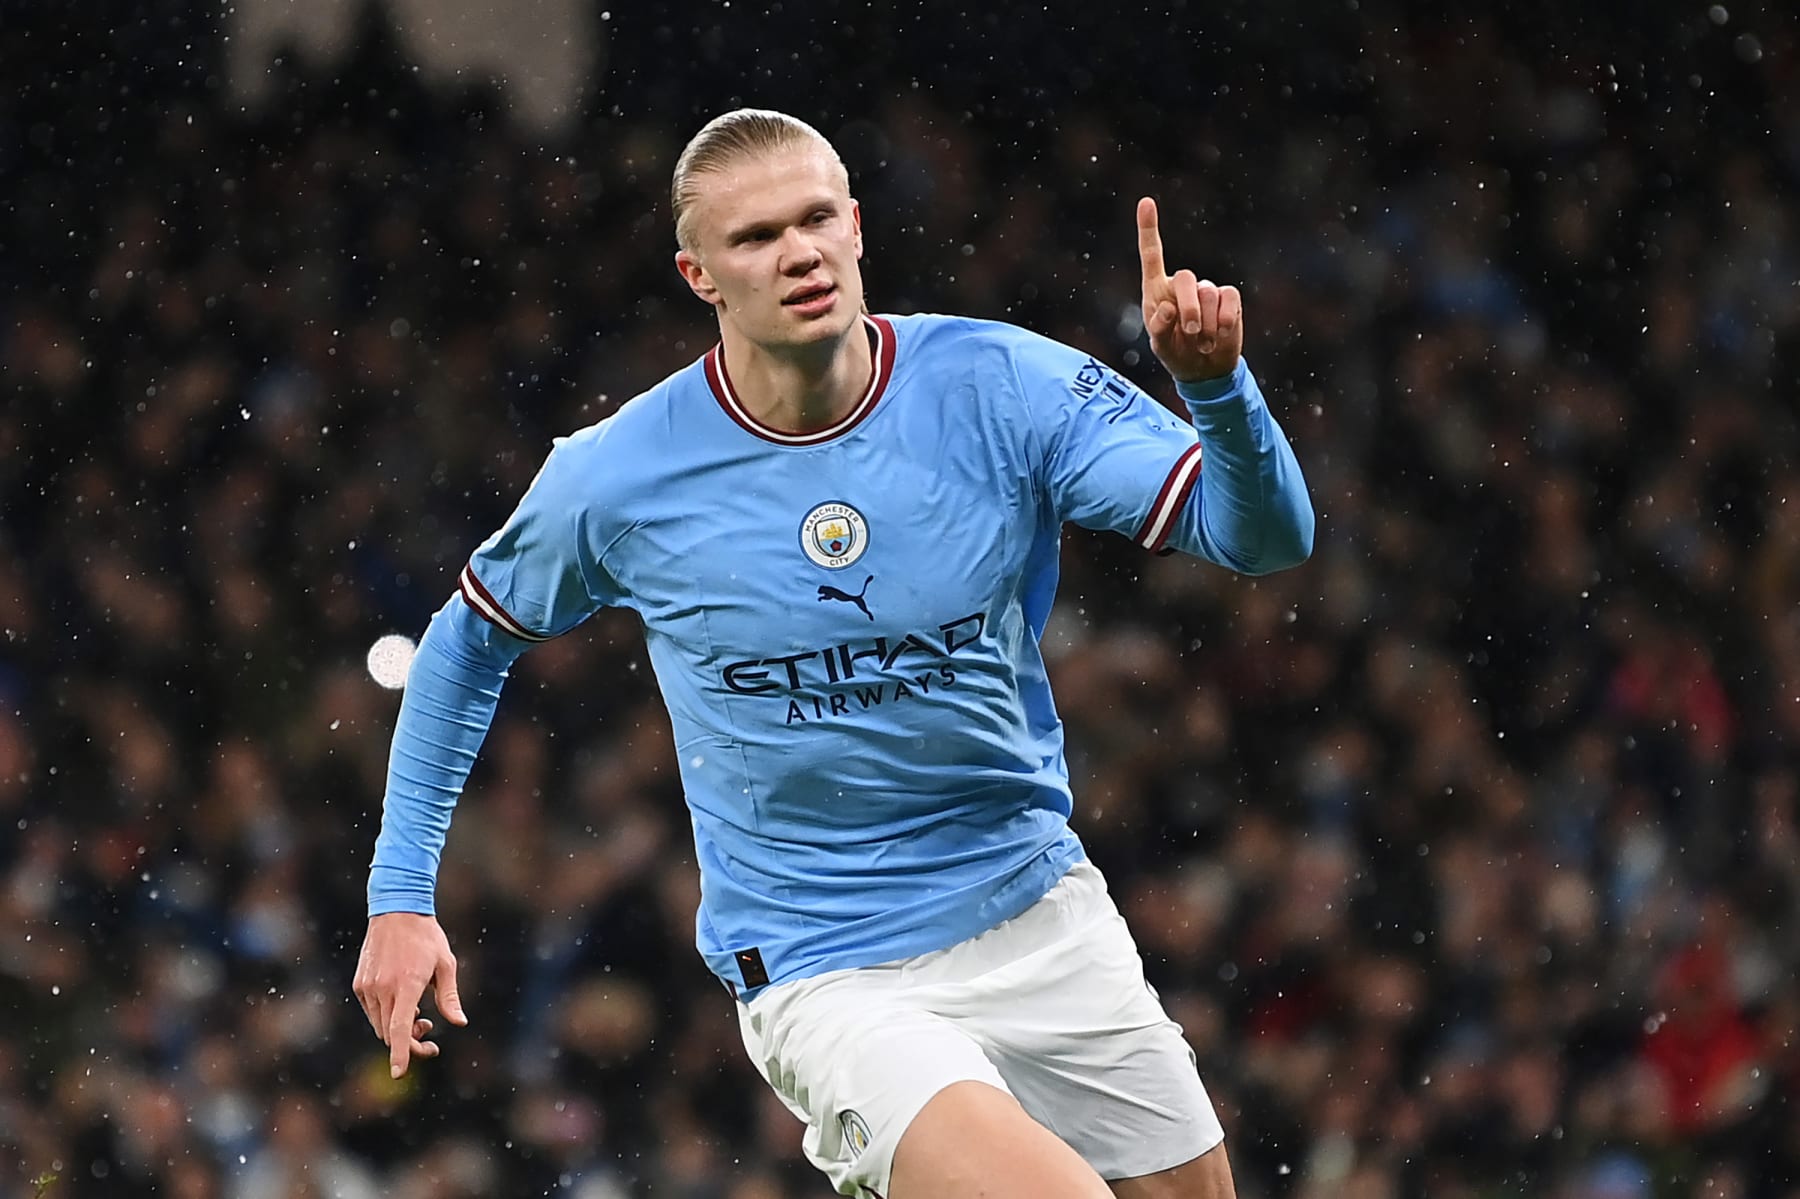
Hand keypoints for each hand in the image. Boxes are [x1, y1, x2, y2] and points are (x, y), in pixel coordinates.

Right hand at [352, 912, 467, 1077]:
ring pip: (381, 1025)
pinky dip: (387, 1016)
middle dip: (411, 1043)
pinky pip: (372, 1011)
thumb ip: (450, 997)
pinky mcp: (360, 984)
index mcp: (407, 985)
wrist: (396, 910)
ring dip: (399, 1030)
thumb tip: (459, 1023)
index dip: (401, 1053)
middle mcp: (383, 988)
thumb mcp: (446, 965)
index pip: (400, 1029)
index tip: (399, 1073)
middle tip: (430, 1034)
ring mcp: (368, 987)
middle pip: (392, 1034)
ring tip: (420, 1015)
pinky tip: (403, 1002)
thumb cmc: (427, 937)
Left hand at [1137, 196, 1242, 383]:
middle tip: (1191, 331)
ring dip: (1207, 323)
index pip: (1152, 254)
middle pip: (1186, 278)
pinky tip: (1221, 335)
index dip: (1149, 228)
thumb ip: (1159, 328)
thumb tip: (1168, 308)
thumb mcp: (1160, 346)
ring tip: (1203, 343)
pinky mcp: (1229, 299)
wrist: (1204, 369)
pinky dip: (1225, 319)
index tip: (1146, 202)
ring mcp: (1207, 290)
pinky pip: (1229, 299)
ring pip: (1209, 292)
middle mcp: (1182, 285)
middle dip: (1189, 307)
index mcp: (1158, 290)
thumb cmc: (1175, 353)